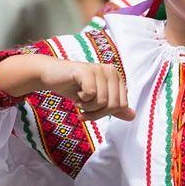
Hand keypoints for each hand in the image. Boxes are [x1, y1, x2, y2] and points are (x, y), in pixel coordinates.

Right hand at [0, 54, 133, 118]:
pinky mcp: (86, 70)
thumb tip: (132, 117)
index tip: (91, 111)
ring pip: (102, 102)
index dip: (105, 114)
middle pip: (113, 105)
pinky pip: (91, 94)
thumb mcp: (96, 101)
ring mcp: (99, 69)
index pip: (122, 105)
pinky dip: (81, 100)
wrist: (52, 77)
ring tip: (79, 100)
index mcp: (117, 77)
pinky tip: (76, 93)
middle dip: (96, 113)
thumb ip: (114, 108)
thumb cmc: (74, 88)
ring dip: (87, 107)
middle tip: (83, 108)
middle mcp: (111, 70)